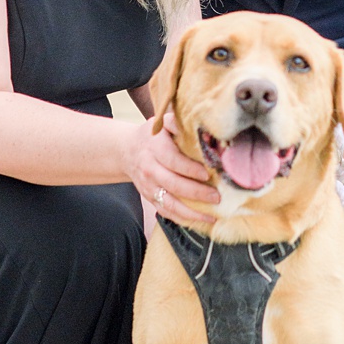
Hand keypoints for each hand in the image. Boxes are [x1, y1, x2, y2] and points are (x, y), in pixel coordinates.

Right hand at [128, 111, 218, 228]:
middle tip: (217, 197)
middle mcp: (149, 169)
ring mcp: (148, 186)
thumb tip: (202, 128)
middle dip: (196, 192)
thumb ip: (177, 123)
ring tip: (212, 216)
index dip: (190, 169)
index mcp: (154, 148)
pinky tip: (199, 220)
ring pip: (169, 203)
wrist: (127, 151)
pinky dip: (182, 219)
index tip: (207, 174)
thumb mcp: (161, 124)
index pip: (172, 161)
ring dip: (191, 212)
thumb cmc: (152, 137)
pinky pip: (166, 212)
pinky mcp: (149, 197)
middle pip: (173, 184)